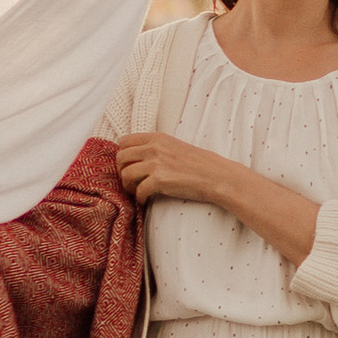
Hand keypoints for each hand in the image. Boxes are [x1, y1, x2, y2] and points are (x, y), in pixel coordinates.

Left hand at [110, 128, 232, 208]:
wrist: (216, 176)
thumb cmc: (198, 164)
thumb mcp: (174, 146)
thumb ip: (155, 148)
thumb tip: (135, 157)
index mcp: (157, 137)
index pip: (124, 141)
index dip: (123, 156)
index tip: (129, 166)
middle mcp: (154, 147)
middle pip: (120, 157)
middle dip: (121, 171)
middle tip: (130, 181)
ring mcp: (156, 163)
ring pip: (125, 174)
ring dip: (128, 186)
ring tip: (136, 191)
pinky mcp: (160, 180)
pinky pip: (138, 190)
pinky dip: (140, 198)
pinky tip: (146, 200)